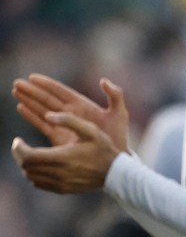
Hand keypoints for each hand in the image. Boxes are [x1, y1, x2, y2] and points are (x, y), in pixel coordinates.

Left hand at [11, 112, 122, 193]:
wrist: (116, 173)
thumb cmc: (104, 149)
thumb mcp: (90, 130)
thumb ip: (69, 120)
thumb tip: (47, 115)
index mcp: (62, 157)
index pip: (28, 156)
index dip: (18, 148)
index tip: (18, 141)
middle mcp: (58, 173)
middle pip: (26, 167)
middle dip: (20, 155)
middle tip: (21, 147)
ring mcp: (60, 183)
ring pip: (31, 176)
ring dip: (27, 166)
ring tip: (31, 155)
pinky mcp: (62, 189)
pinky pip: (39, 184)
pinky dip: (34, 175)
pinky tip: (40, 166)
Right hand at [12, 74, 129, 152]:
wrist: (115, 160)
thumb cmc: (119, 137)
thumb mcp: (120, 114)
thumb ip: (115, 96)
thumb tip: (103, 80)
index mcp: (83, 106)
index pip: (61, 92)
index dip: (47, 84)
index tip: (32, 77)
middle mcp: (71, 114)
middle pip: (48, 99)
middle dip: (33, 91)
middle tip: (17, 83)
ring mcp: (65, 125)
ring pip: (43, 110)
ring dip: (29, 101)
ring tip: (15, 92)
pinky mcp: (60, 137)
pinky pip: (42, 124)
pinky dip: (32, 116)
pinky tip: (21, 108)